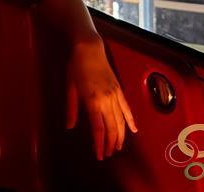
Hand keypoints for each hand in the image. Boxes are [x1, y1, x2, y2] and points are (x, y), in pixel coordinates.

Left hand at [64, 35, 137, 159]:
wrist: (89, 48)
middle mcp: (106, 100)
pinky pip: (127, 108)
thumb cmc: (76, 66)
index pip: (98, 129)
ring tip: (117, 147)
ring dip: (120, 136)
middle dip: (110, 143)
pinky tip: (133, 130)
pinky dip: (131, 120)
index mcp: (92, 101)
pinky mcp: (119, 90)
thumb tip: (69, 127)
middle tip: (107, 154)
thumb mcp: (70, 88)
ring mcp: (115, 95)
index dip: (99, 144)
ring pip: (121, 121)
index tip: (99, 155)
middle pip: (111, 128)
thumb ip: (71, 109)